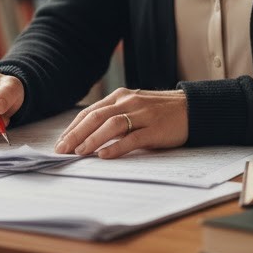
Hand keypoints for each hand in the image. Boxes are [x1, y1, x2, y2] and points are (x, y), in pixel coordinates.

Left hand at [54, 88, 187, 158]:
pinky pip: (132, 138)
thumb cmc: (159, 112)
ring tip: (79, 152)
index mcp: (120, 96)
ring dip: (92, 139)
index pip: (90, 112)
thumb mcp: (134, 108)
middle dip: (76, 134)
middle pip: (96, 117)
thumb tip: (88, 137)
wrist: (191, 108)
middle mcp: (129, 102)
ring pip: (111, 125)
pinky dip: (116, 147)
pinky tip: (104, 156)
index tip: (60, 142)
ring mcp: (142, 114)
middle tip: (62, 150)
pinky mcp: (154, 128)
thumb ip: (114, 117)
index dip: (73, 127)